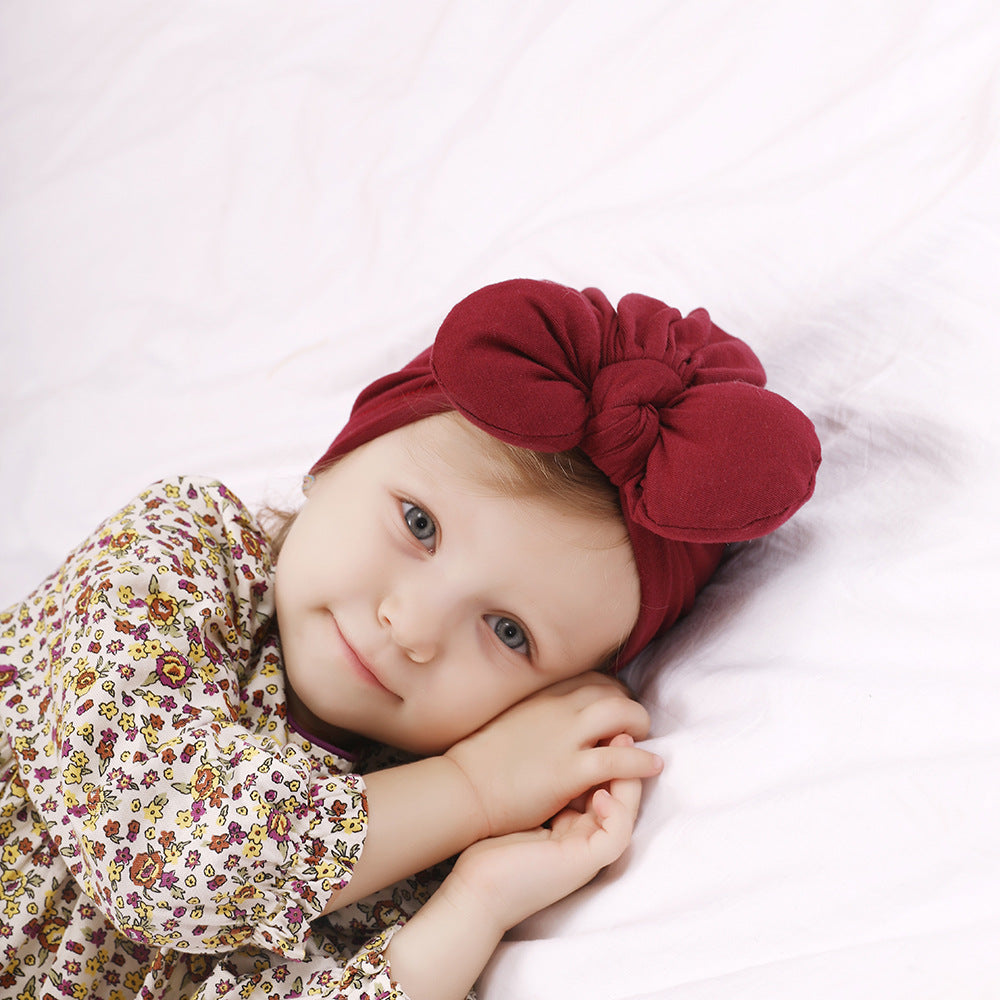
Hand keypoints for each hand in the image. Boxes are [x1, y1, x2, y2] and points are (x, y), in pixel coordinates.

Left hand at [443, 734, 644, 933]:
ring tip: (622, 746)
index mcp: (570, 822)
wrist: (475, 886)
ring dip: (630, 777)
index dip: (606, 753)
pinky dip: (617, 811)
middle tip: (621, 729)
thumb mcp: (526, 806)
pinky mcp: (584, 862)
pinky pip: (617, 834)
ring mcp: (586, 850)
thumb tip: (547, 744)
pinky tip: (601, 793)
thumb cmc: (489, 844)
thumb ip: (544, 783)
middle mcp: (584, 834)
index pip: (601, 783)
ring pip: (627, 811)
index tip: (600, 726)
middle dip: (625, 757)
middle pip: (620, 793)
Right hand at [444, 672, 660, 837]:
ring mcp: (564, 736)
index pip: (588, 677)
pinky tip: (654, 765)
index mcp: (539, 695)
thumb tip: (553, 722)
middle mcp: (555, 707)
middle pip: (609, 688)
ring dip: (640, 722)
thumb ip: (536, 715)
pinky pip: (619, 758)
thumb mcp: (509, 722)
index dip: (609, 690)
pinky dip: (642, 760)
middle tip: (635, 723)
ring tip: (645, 739)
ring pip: (620, 711)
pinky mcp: (569, 769)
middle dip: (628, 702)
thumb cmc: (479, 762)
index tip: (615, 706)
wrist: (463, 789)